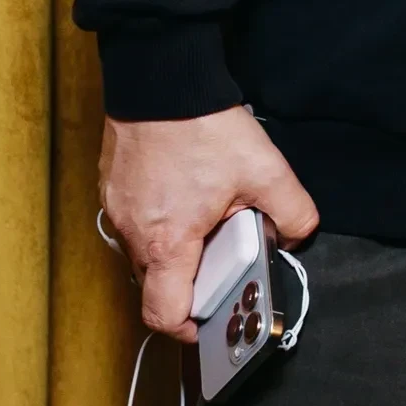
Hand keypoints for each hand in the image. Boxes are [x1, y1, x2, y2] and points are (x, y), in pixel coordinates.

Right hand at [101, 108, 319, 340]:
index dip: (186, 328)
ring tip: (206, 220)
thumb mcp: (266, 171)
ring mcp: (117, 210)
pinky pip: (135, 223)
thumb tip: (294, 236)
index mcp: (167, 242)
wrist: (160, 77)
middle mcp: (132, 233)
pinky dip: (159, 222)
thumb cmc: (203, 126)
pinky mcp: (112, 188)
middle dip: (189, 283)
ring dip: (175, 250)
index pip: (163, 314)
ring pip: (144, 253)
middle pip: (156, 285)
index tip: (208, 320)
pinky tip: (185, 196)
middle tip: (221, 259)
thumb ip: (293, 213)